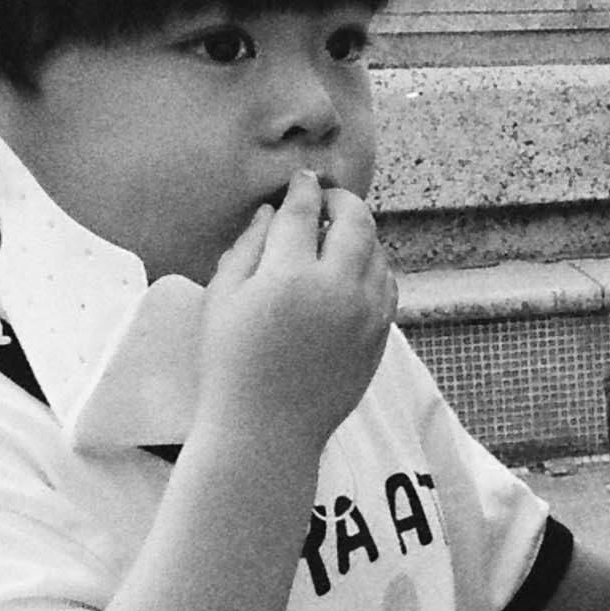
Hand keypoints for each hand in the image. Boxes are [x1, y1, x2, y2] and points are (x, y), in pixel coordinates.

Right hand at [195, 172, 395, 450]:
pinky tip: (353, 270)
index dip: (303, 189)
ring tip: (338, 233)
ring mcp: (366, 314)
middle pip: (356, 222)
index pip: (304, 212)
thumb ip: (247, 247)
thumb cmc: (230, 365)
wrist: (266, 431)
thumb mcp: (223, 299)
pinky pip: (387, 286)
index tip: (301, 179)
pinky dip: (374, 268)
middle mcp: (337, 289)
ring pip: (377, 252)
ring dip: (360, 234)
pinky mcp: (380, 336)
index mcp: (290, 275)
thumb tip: (272, 212)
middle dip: (343, 201)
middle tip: (328, 198)